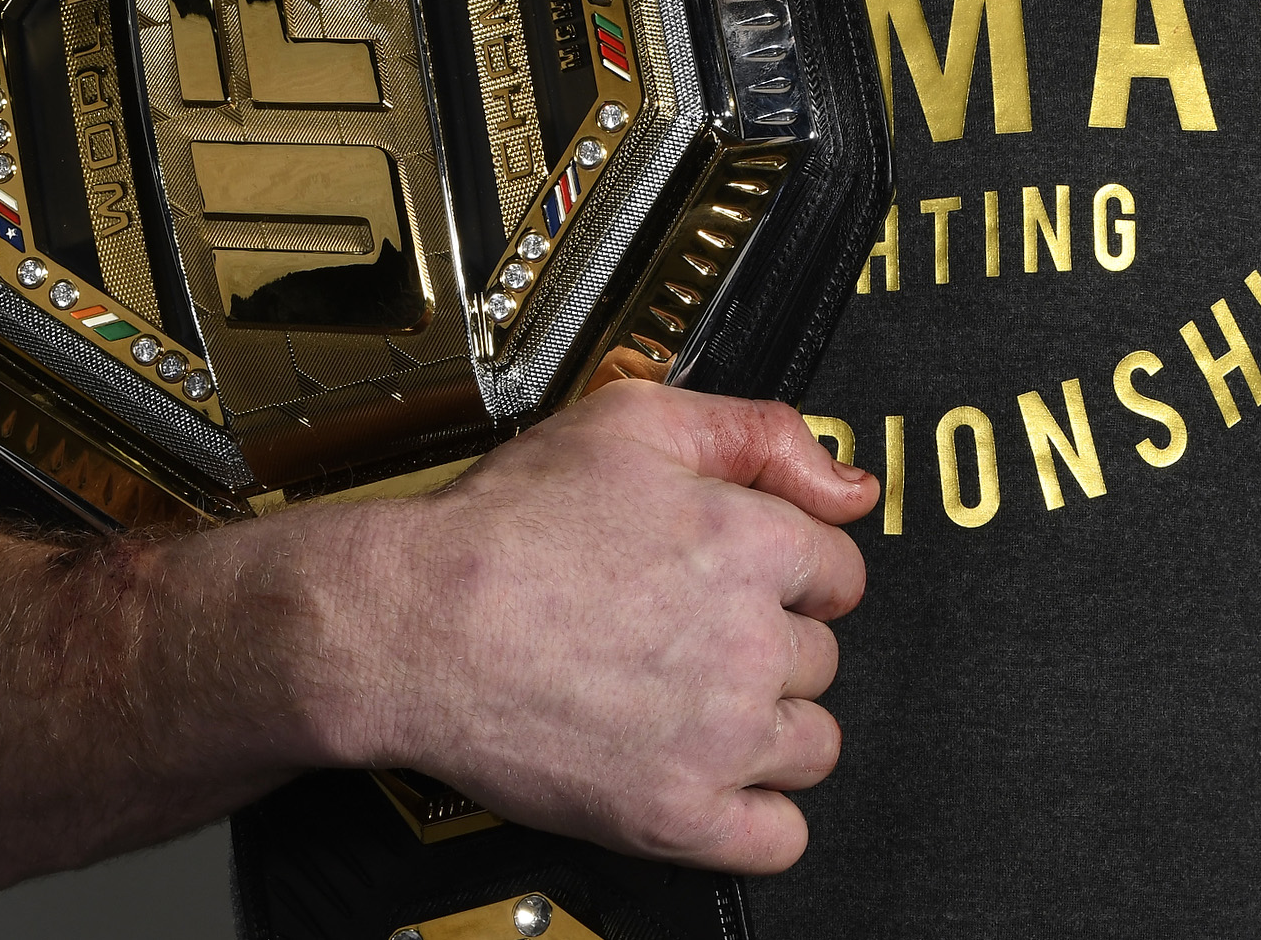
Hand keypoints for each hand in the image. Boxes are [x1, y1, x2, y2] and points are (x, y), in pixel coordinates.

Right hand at [334, 381, 877, 871]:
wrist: (413, 623)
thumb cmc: (504, 528)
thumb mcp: (633, 423)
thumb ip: (759, 435)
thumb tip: (848, 482)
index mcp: (749, 544)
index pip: (839, 573)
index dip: (790, 571)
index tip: (749, 581)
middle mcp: (747, 644)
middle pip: (823, 658)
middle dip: (772, 643)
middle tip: (698, 634)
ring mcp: (717, 737)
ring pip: (814, 744)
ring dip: (772, 726)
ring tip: (700, 702)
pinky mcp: (676, 816)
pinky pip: (780, 838)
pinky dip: (758, 815)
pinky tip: (713, 778)